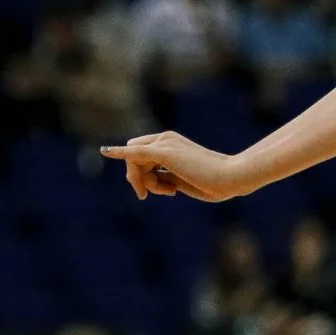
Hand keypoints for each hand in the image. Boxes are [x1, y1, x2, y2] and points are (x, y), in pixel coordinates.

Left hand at [101, 131, 252, 201]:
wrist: (230, 178)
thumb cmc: (213, 183)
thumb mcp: (182, 181)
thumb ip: (165, 178)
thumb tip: (147, 184)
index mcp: (170, 144)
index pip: (139, 155)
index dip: (139, 176)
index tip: (148, 193)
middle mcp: (166, 139)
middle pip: (133, 158)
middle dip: (136, 179)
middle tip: (146, 195)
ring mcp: (165, 144)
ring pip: (135, 162)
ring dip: (145, 182)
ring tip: (169, 190)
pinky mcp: (165, 153)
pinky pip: (136, 152)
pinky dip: (119, 153)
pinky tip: (106, 152)